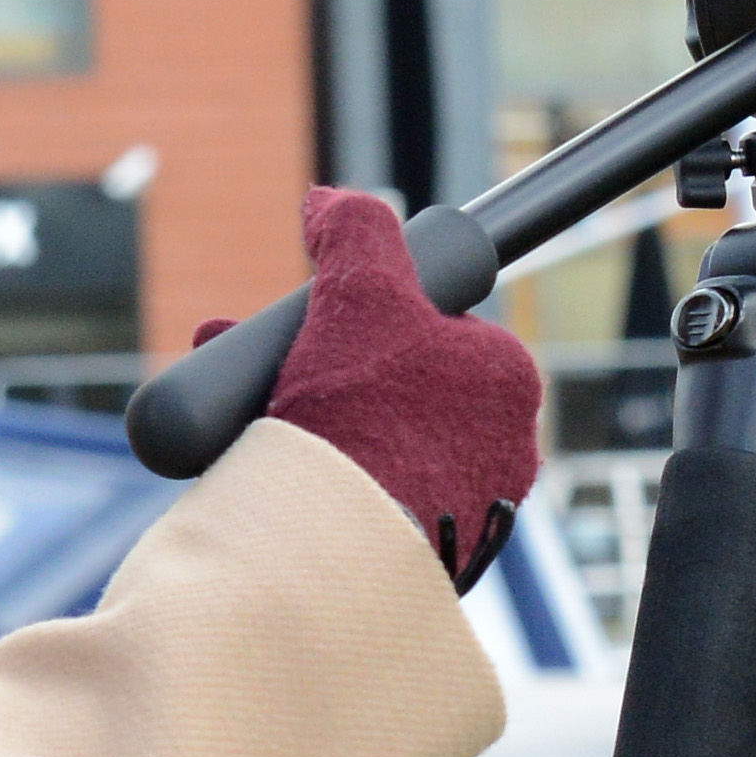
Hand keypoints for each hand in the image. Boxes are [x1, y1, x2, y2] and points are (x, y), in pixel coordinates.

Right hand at [267, 190, 544, 585]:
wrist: (343, 537)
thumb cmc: (365, 410)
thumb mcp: (360, 293)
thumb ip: (355, 233)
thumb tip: (330, 202)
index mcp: (509, 377)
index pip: (432, 329)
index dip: (362, 322)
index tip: (313, 330)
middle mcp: (506, 442)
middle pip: (398, 386)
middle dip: (322, 370)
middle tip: (262, 369)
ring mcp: (468, 504)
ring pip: (378, 440)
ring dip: (313, 421)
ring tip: (246, 420)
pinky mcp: (427, 553)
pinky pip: (368, 497)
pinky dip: (324, 479)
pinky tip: (273, 474)